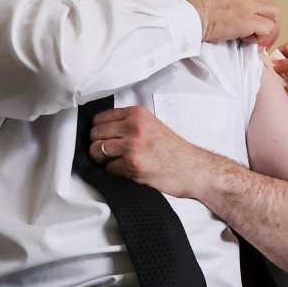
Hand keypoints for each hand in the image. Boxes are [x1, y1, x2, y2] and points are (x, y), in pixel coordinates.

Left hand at [86, 105, 215, 197]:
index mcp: (137, 114)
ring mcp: (132, 145)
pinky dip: (114, 172)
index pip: (99, 118)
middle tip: (107, 153)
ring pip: (96, 151)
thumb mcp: (152, 125)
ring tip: (115, 162)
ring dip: (102, 160)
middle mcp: (134, 127)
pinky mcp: (132, 164)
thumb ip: (129, 124)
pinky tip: (127, 170)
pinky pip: (108, 168)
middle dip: (97, 146)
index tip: (101, 138)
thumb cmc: (174, 151)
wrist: (193, 169)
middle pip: (94, 134)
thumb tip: (102, 130)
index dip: (98, 131)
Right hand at [176, 0, 280, 47]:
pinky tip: (246, 41)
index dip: (254, 15)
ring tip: (257, 42)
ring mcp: (248, 5)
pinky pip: (267, 29)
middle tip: (262, 37)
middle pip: (270, 5)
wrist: (184, 14)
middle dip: (269, 22)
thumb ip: (215, 2)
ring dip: (268, 30)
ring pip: (275, 15)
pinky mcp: (248, 20)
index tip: (248, 28)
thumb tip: (212, 14)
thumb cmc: (185, 9)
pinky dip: (260, 38)